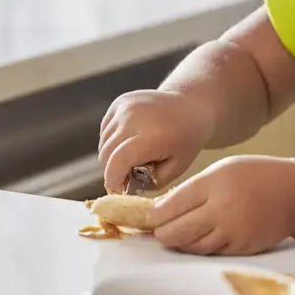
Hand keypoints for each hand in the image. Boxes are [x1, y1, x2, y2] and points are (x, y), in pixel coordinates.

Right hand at [99, 90, 213, 191]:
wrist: (191, 105)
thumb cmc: (186, 140)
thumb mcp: (176, 168)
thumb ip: (151, 182)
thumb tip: (126, 190)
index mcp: (150, 135)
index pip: (118, 161)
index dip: (113, 180)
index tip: (118, 192)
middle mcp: (132, 118)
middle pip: (106, 154)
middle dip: (112, 171)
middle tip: (127, 179)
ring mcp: (124, 107)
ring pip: (103, 143)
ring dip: (111, 157)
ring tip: (132, 161)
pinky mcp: (119, 102)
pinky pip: (105, 130)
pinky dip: (112, 142)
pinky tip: (129, 145)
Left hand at [148, 155, 294, 255]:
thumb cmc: (256, 176)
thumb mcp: (222, 170)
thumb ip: (194, 189)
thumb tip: (164, 209)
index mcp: (214, 185)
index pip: (171, 207)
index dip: (153, 216)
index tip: (147, 218)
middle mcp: (221, 211)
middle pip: (176, 232)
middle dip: (161, 233)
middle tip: (157, 231)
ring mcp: (232, 233)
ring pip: (192, 246)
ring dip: (180, 242)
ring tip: (176, 235)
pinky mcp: (242, 248)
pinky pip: (211, 252)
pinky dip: (200, 247)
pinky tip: (198, 238)